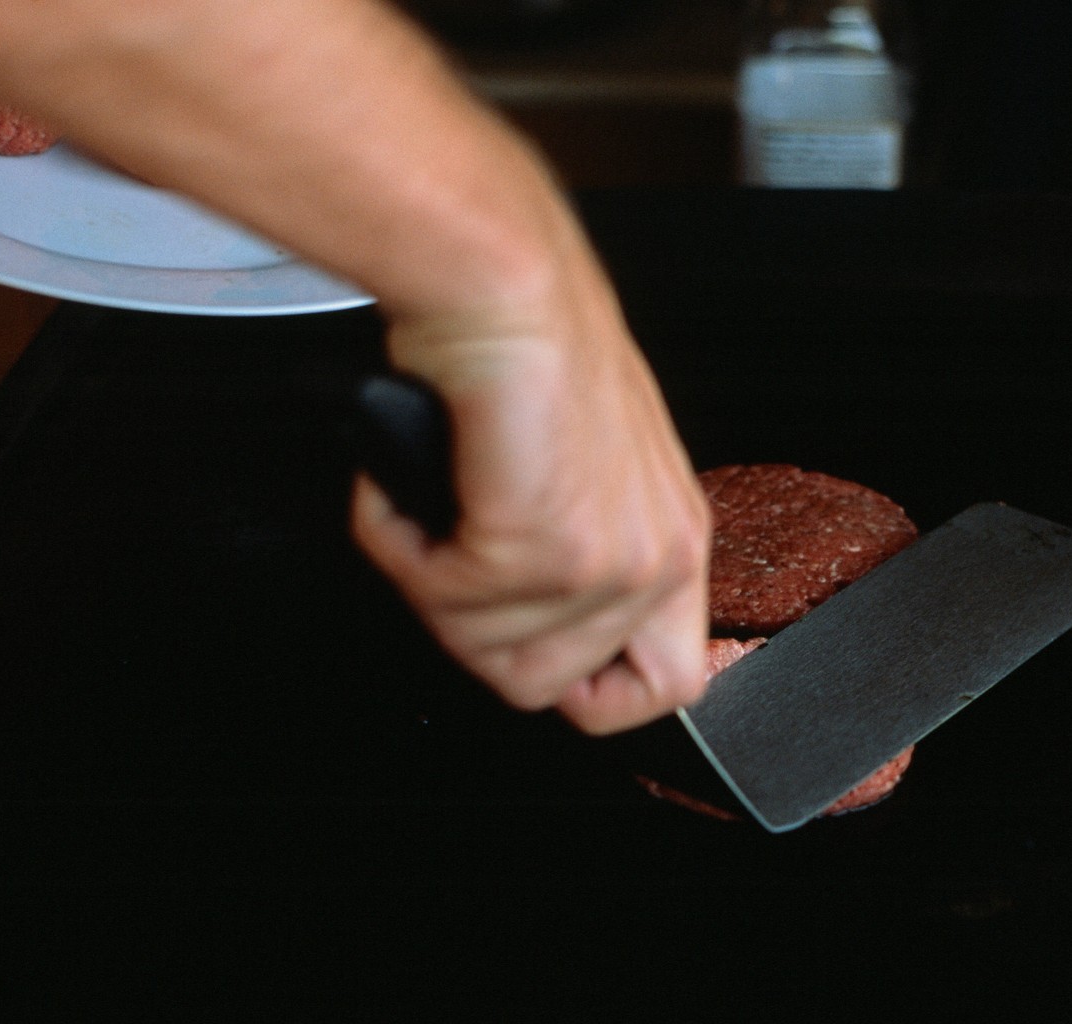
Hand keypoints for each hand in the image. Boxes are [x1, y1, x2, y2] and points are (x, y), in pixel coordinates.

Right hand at [351, 213, 711, 735]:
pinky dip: (396, 541)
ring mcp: (606, 564)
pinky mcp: (543, 551)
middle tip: (448, 552)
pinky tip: (410, 483)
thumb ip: (579, 552)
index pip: (668, 684)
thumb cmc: (527, 349)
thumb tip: (530, 620)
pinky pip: (439, 600)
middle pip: (545, 686)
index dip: (592, 691)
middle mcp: (656, 560)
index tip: (531, 650)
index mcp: (675, 541)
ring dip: (427, 580)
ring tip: (431, 497)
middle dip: (471, 631)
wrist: (500, 283)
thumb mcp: (584, 471)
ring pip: (484, 653)